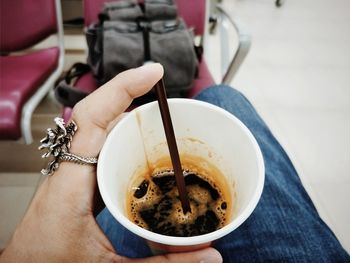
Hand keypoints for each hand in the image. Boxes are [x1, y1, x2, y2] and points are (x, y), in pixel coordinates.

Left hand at [0, 64, 221, 262]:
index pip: (93, 118)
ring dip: (128, 115)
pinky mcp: (77, 181)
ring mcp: (72, 174)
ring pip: (99, 129)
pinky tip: (140, 145)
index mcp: (72, 184)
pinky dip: (122, 136)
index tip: (153, 72)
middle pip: (98, 115)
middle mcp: (70, 171)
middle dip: (132, 95)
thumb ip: (165, 262)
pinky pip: (99, 146)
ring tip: (158, 115)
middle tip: (164, 92)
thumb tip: (211, 256)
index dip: (123, 88)